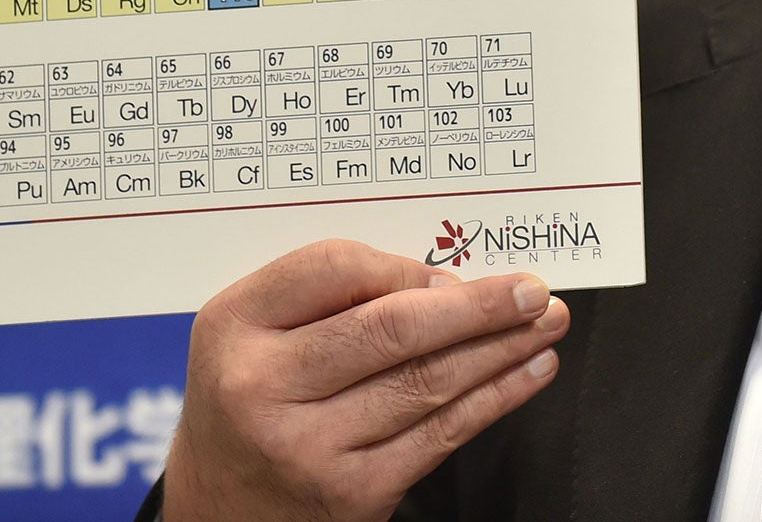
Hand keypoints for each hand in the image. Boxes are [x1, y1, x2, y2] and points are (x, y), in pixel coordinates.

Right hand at [162, 238, 569, 521]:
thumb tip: (439, 283)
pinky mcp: (353, 494)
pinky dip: (495, 398)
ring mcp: (311, 447)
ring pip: (427, 382)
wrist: (216, 509)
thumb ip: (328, 293)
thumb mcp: (254, 328)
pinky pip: (440, 435)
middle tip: (531, 288)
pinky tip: (527, 372)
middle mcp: (265, 388)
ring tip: (545, 322)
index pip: (333, 268)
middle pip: (392, 329)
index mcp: (235, 326)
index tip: (451, 269)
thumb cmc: (247, 397)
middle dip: (477, 306)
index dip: (404, 265)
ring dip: (501, 348)